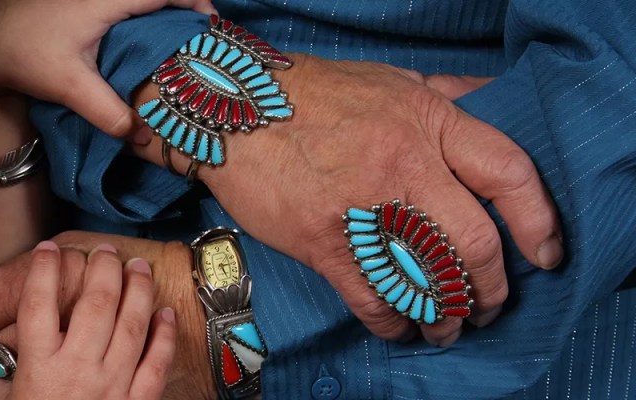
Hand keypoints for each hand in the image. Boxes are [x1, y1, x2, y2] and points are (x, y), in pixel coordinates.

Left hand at [0, 0, 216, 145]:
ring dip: (164, 6)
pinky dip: (145, 9)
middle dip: (185, 5)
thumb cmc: (23, 56)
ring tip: (180, 37)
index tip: (211, 27)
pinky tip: (148, 36)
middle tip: (200, 37)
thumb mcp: (68, 86)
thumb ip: (107, 112)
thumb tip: (141, 138)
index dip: (195, 4)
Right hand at [0, 241, 176, 399]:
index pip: (37, 306)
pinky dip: (164, 335)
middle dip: (100, 269)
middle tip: (103, 250)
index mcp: (38, 370)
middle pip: (94, 305)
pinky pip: (158, 363)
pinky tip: (165, 312)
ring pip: (131, 325)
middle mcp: (78, 371)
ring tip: (137, 266)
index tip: (47, 250)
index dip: (42, 271)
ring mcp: (113, 386)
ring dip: (137, 290)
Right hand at [140, 55, 562, 345]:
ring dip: (446, 316)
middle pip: (475, 244)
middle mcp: (403, 168)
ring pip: (428, 282)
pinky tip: (399, 327)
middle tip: (488, 303)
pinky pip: (374, 301)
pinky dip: (394, 325)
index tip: (544, 255)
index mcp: (427, 123)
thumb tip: (494, 102)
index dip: (538, 222)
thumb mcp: (392, 78)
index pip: (509, 176)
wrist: (235, 109)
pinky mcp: (324, 245)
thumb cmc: (315, 94)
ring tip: (448, 326)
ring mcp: (362, 210)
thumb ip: (448, 94)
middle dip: (491, 288)